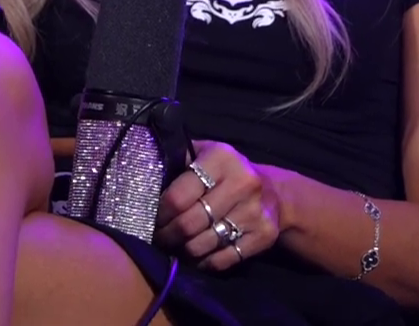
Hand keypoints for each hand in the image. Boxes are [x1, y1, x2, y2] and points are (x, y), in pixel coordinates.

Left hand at [157, 140, 280, 270]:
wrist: (275, 192)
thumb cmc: (228, 174)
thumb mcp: (205, 155)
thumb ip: (178, 160)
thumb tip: (142, 175)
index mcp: (222, 158)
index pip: (178, 196)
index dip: (159, 214)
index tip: (152, 219)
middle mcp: (243, 182)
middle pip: (189, 223)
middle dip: (168, 235)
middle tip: (160, 237)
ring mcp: (255, 211)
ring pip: (203, 244)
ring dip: (184, 250)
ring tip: (177, 246)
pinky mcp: (265, 235)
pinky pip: (223, 260)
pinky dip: (205, 262)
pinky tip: (199, 256)